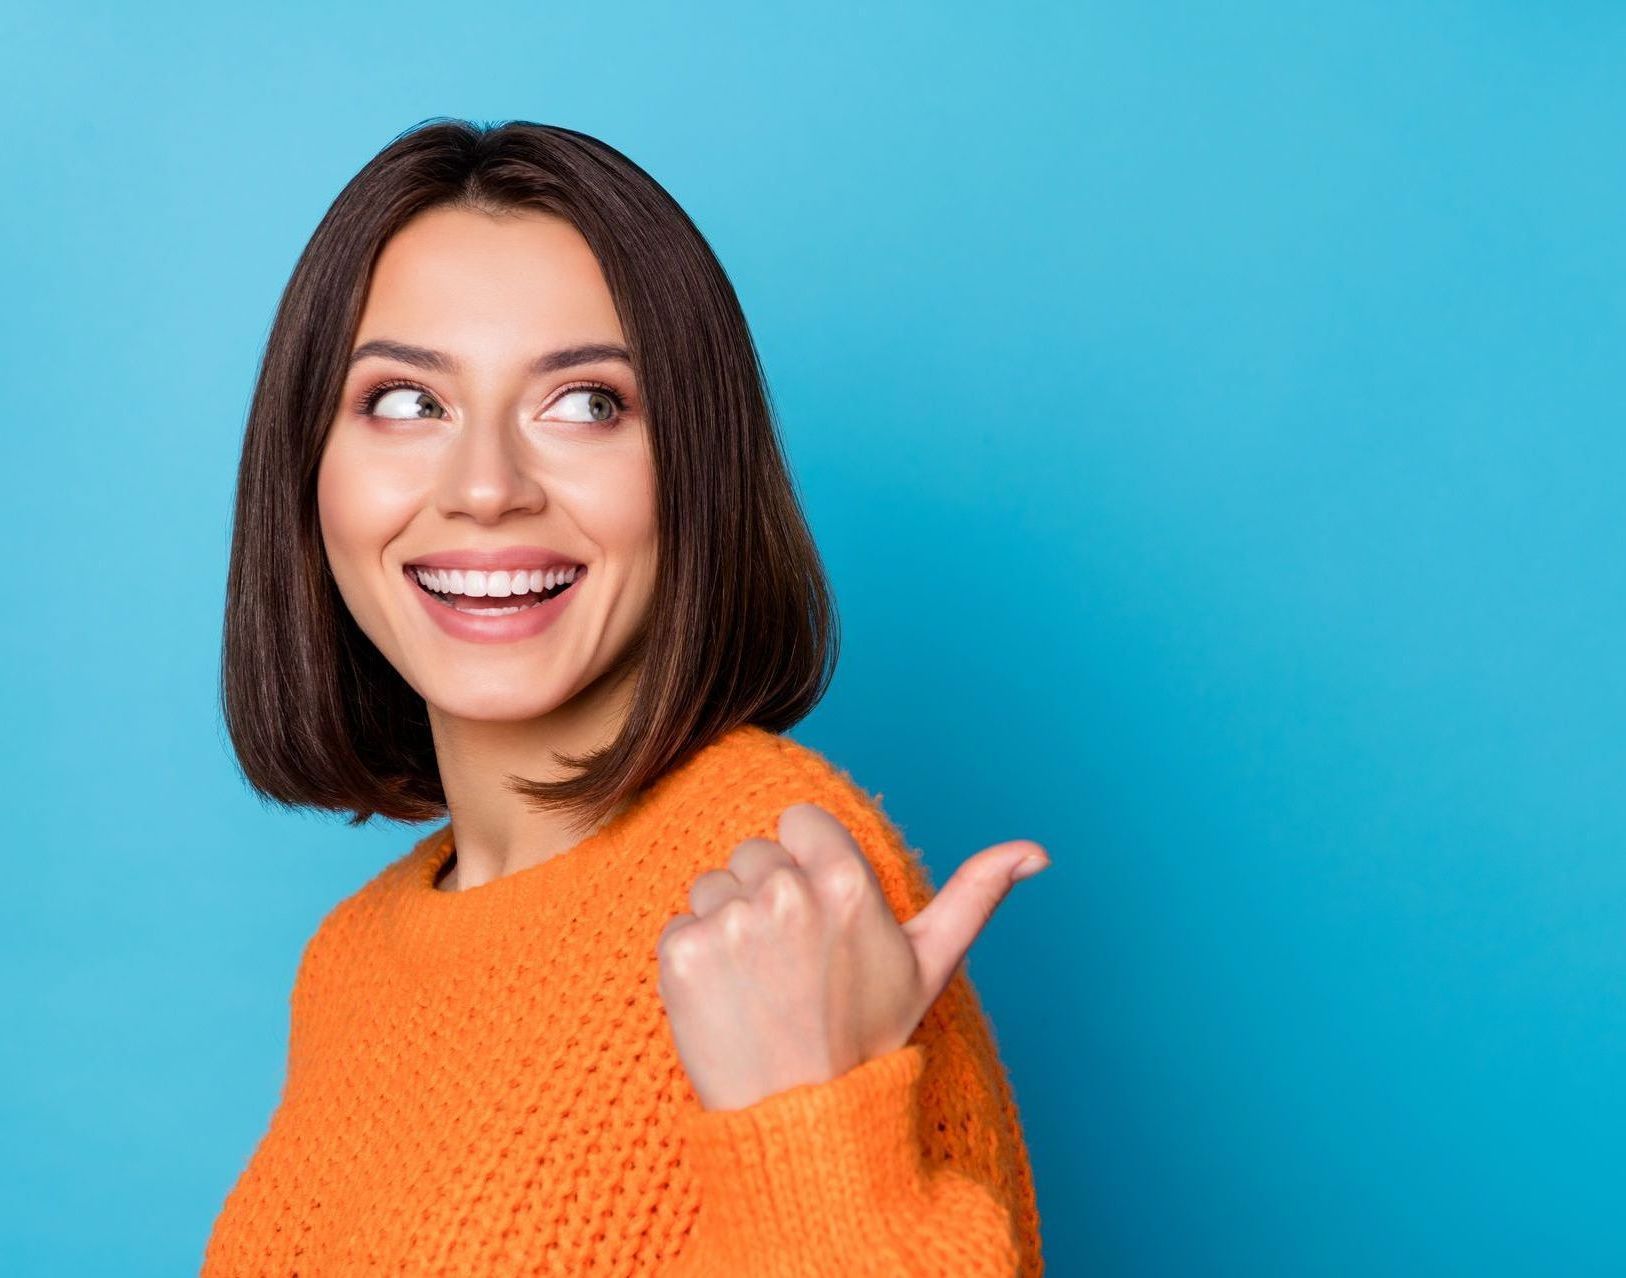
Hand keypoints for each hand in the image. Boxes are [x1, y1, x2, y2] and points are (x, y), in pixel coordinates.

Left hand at [655, 801, 1049, 1110]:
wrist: (803, 1119)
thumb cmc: (868, 1036)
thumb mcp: (929, 964)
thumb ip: (976, 894)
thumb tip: (1036, 852)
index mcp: (845, 882)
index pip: (800, 821)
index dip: (809, 864)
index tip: (820, 914)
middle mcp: (786, 894)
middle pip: (755, 852)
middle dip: (769, 894)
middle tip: (793, 962)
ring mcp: (730, 923)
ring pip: (713, 885)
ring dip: (729, 924)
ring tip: (762, 983)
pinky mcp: (683, 955)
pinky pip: (679, 924)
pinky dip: (695, 959)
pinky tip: (728, 998)